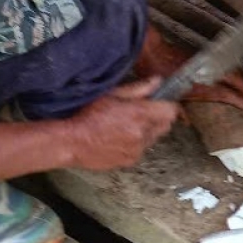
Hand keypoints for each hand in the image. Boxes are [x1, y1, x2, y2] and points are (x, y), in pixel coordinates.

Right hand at [64, 78, 179, 170]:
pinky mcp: (130, 161)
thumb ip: (139, 88)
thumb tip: (158, 80)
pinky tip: (120, 138)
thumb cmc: (88, 114)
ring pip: (154, 138)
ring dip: (147, 131)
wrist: (71, 142)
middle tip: (143, 111)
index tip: (160, 101)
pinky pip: (141, 149)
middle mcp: (142, 134)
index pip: (171, 111)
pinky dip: (136, 143)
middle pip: (166, 125)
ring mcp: (137, 150)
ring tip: (127, 126)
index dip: (167, 104)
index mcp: (140, 115)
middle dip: (159, 117)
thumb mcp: (113, 94)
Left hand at [136, 26, 242, 111]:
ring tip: (240, 83)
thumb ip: (178, 109)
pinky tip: (225, 72)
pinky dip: (225, 69)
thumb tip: (186, 121)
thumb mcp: (165, 95)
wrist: (151, 52)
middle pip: (229, 78)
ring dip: (234, 76)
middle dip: (240, 85)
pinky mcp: (197, 56)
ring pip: (224, 69)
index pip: (223, 93)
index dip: (236, 99)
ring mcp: (201, 62)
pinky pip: (217, 63)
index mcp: (198, 84)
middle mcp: (203, 72)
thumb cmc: (156, 73)